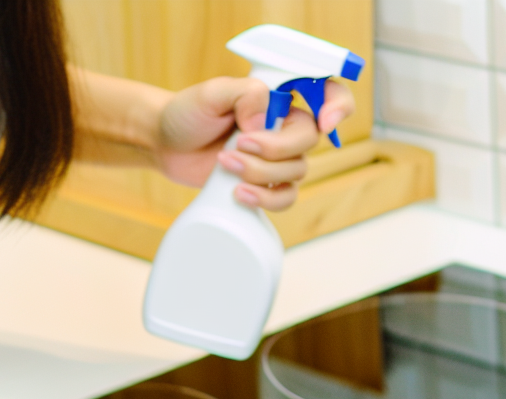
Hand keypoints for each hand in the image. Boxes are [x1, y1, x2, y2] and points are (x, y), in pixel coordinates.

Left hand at [153, 76, 354, 211]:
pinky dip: (265, 199)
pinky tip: (239, 193)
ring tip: (225, 163)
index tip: (326, 120)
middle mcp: (286, 127)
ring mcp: (279, 158)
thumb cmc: (188, 113)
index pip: (326, 92)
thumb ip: (242, 94)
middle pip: (310, 140)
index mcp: (279, 97)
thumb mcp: (211, 93)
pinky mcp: (268, 184)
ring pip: (296, 172)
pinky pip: (285, 197)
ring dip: (260, 172)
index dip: (337, 105)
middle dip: (275, 148)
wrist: (168, 145)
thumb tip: (264, 117)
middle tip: (239, 144)